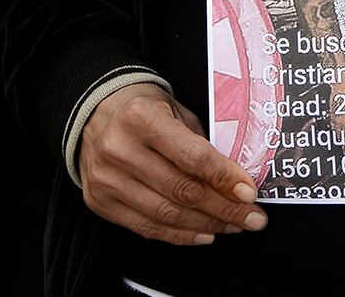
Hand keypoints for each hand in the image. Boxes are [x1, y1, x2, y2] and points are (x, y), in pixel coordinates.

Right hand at [79, 83, 265, 245]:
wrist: (93, 112)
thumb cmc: (142, 109)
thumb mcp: (175, 111)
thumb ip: (201, 144)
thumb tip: (235, 181)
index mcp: (143, 118)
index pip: (193, 157)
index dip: (225, 179)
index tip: (249, 193)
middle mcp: (120, 149)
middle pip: (182, 191)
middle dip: (224, 209)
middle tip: (251, 217)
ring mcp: (106, 178)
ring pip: (166, 214)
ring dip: (206, 225)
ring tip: (232, 226)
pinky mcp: (99, 201)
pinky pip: (145, 227)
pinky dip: (179, 235)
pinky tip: (203, 233)